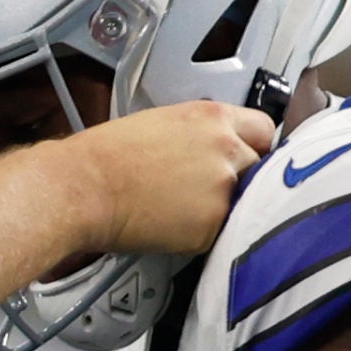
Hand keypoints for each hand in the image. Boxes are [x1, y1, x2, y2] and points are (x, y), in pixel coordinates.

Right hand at [69, 101, 274, 256]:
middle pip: (262, 166)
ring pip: (245, 202)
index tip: (250, 157)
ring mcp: (222, 189)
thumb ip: (202, 133)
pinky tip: (175, 225)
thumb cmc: (108, 155)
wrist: (84, 186)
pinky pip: (223, 231)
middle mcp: (226, 149)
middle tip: (212, 188)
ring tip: (187, 208)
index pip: (266, 129)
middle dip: (243, 178)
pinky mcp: (212, 225)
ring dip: (226, 207)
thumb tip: (217, 150)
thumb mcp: (163, 122)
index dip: (257, 146)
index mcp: (213, 118)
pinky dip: (204, 233)